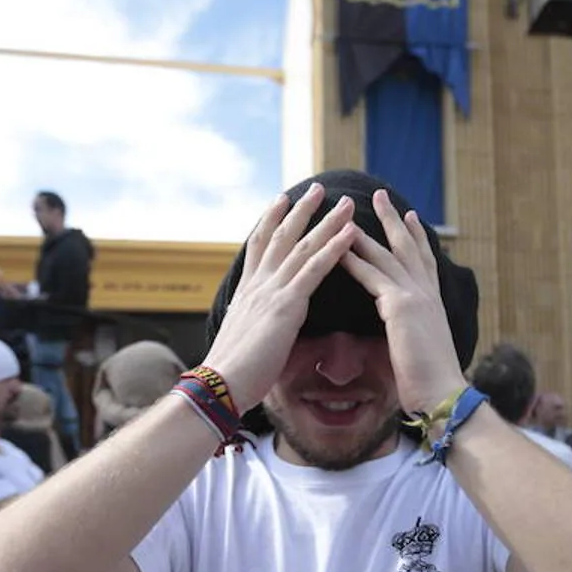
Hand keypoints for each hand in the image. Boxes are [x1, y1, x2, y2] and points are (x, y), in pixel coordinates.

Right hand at [204, 184, 357, 413]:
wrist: (221, 384)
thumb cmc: (232, 372)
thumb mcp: (243, 337)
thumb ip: (255, 322)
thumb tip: (261, 323)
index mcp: (247, 291)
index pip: (259, 245)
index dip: (271, 220)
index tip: (282, 200)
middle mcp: (258, 284)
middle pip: (281, 236)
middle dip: (300, 210)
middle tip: (317, 187)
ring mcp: (272, 291)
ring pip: (303, 246)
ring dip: (326, 221)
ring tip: (346, 201)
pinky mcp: (286, 305)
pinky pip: (314, 269)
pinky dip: (334, 248)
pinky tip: (349, 233)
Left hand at [339, 190, 466, 414]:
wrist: (443, 393)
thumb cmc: (432, 381)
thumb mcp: (423, 348)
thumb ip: (414, 333)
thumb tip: (407, 335)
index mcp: (433, 302)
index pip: (423, 261)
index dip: (416, 237)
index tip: (409, 216)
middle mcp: (427, 293)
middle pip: (408, 246)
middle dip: (394, 219)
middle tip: (381, 195)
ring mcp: (416, 296)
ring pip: (388, 254)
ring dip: (367, 229)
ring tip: (349, 209)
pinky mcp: (401, 306)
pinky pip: (373, 276)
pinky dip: (355, 260)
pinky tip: (339, 248)